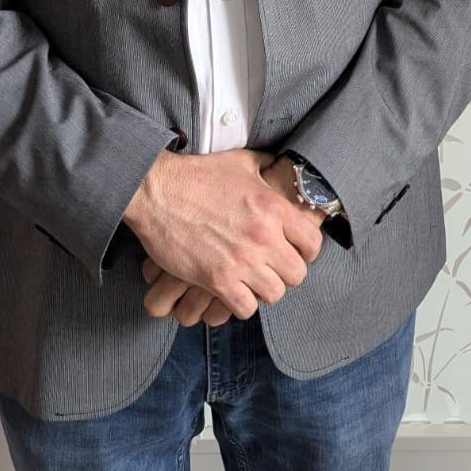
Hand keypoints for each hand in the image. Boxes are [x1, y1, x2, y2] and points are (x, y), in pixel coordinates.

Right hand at [123, 147, 324, 323]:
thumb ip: (268, 166)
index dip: (306, 250)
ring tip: (252, 279)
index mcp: (274, 207)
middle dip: (286, 272)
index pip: (313, 243)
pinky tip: (233, 290)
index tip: (295, 250)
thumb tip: (280, 166)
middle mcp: (264, 236)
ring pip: (275, 294)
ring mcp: (241, 260)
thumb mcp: (242, 161)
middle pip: (297, 274)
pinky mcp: (217, 279)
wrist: (158, 190)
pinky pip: (245, 308)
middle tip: (272, 266)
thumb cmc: (199, 174)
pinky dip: (241, 303)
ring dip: (264, 289)